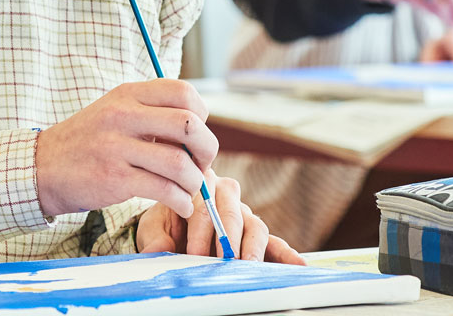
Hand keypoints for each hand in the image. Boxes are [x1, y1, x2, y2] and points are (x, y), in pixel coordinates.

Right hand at [35, 79, 216, 217]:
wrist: (43, 167)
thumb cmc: (87, 142)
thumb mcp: (114, 112)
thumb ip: (151, 113)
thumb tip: (198, 130)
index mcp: (127, 94)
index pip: (183, 92)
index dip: (201, 115)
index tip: (194, 135)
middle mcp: (122, 115)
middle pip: (189, 124)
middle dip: (207, 149)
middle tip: (202, 164)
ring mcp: (117, 147)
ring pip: (179, 163)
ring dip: (195, 182)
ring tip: (191, 190)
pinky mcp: (114, 179)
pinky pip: (164, 190)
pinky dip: (181, 201)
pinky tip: (181, 205)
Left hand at [137, 173, 303, 263]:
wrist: (175, 225)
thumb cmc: (167, 222)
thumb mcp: (155, 227)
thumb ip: (156, 237)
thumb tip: (158, 249)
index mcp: (201, 184)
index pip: (204, 205)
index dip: (199, 230)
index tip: (192, 253)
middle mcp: (227, 195)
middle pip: (232, 214)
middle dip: (228, 240)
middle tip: (224, 261)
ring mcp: (245, 213)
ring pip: (254, 226)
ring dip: (252, 248)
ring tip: (248, 267)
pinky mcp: (256, 233)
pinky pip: (273, 241)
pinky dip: (286, 253)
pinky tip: (298, 263)